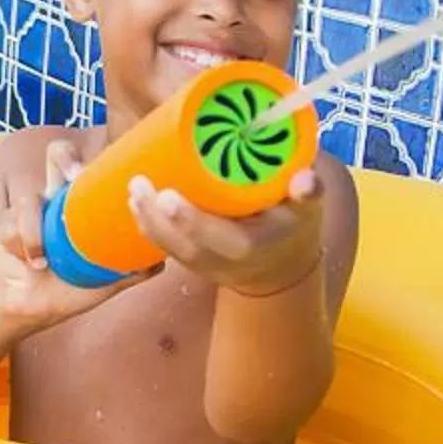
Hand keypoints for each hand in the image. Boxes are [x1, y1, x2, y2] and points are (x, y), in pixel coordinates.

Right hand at [0, 141, 152, 330]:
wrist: (40, 308)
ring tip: (43, 259)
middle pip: (57, 154)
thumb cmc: (75, 284)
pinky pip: (9, 226)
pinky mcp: (7, 227)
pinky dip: (21, 244)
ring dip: (34, 229)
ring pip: (28, 198)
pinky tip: (32, 263)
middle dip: (63, 158)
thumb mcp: (109, 277)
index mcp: (84, 203)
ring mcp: (31, 210)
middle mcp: (58, 197)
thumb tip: (162, 260)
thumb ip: (134, 267)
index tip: (91, 174)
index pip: (92, 165)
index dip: (95, 158)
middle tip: (73, 179)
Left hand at [128, 167, 327, 297]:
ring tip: (133, 189)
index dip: (192, 222)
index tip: (168, 196)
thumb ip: (308, 192)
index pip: (221, 239)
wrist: (283, 264)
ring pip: (170, 249)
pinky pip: (165, 247)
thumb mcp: (309, 208)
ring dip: (146, 221)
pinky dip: (147, 227)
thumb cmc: (294, 225)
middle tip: (139, 184)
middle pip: (186, 247)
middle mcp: (225, 261)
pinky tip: (134, 202)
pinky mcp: (193, 260)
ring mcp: (206, 264)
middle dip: (158, 220)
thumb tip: (306, 178)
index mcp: (252, 246)